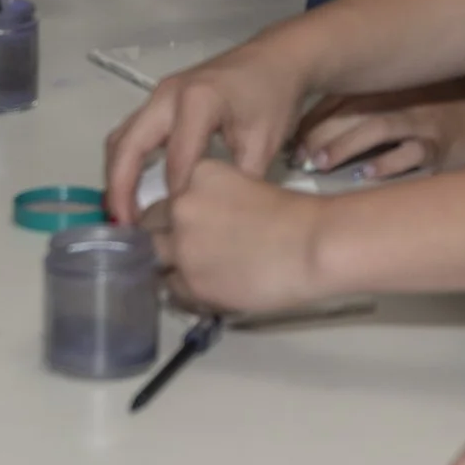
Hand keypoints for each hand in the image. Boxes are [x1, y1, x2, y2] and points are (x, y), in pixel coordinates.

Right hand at [104, 37, 316, 219]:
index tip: (175, 227)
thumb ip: (237, 180)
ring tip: (125, 214)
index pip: (176, 160)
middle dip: (121, 188)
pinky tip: (134, 189)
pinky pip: (132, 132)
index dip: (174, 196)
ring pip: (123, 138)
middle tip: (125, 226)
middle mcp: (168, 95)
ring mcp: (159, 95)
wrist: (277, 58)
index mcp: (197, 102)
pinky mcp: (159, 100)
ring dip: (117, 175)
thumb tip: (215, 217)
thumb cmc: (274, 98)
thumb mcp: (264, 143)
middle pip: (128, 145)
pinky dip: (127, 161)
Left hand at [146, 158, 329, 315]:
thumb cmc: (297, 217)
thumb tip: (207, 228)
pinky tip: (209, 288)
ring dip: (170, 264)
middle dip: (165, 235)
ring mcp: (181, 246)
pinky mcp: (189, 281)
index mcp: (199, 174)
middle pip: (151, 223)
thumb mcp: (248, 188)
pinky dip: (185, 290)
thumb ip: (216, 203)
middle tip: (190, 249)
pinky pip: (172, 289)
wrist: (312, 245)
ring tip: (198, 270)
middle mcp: (181, 206)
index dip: (181, 211)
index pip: (172, 193)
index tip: (195, 223)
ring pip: (154, 257)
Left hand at [296, 82, 464, 180]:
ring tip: (320, 163)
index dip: (310, 119)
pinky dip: (387, 164)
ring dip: (344, 145)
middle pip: (351, 112)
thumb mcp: (405, 99)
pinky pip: (411, 154)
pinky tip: (366, 175)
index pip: (339, 99)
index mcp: (388, 88)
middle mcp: (402, 101)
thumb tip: (316, 136)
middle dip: (319, 133)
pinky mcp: (442, 147)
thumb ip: (366, 109)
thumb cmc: (442, 110)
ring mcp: (422, 122)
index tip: (287, 140)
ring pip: (376, 128)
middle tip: (296, 157)